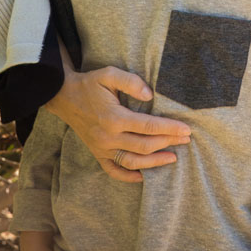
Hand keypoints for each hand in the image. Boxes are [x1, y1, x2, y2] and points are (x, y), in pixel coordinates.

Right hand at [46, 65, 190, 182]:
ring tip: (172, 158)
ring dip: (154, 162)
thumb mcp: (109, 74)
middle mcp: (108, 137)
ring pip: (132, 162)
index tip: (186, 130)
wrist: (64, 96)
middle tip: (186, 140)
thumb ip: (131, 82)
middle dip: (168, 143)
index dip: (169, 129)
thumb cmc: (90, 84)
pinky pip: (113, 170)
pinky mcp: (97, 153)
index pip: (149, 126)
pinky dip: (128, 177)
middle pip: (144, 145)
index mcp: (114, 117)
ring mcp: (102, 148)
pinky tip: (143, 176)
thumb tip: (150, 95)